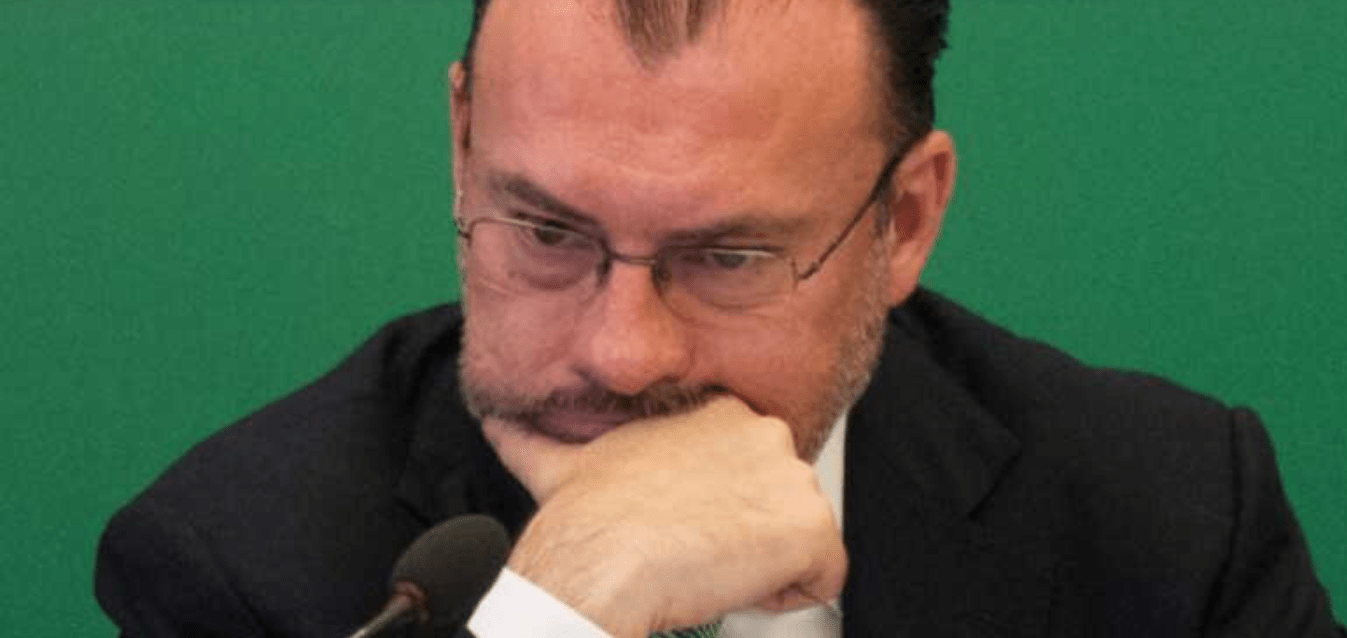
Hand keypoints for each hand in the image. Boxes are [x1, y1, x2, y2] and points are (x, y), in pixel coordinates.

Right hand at [482, 396, 846, 637]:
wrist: (599, 562)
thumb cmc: (587, 521)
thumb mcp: (563, 464)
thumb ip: (535, 440)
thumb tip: (499, 426)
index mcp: (718, 412)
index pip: (752, 468)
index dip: (722, 509)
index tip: (688, 530)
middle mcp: (764, 433)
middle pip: (782, 503)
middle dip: (747, 537)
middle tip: (695, 555)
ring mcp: (792, 478)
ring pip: (803, 540)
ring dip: (762, 568)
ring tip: (708, 572)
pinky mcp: (810, 528)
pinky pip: (824, 578)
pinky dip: (785, 598)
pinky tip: (733, 590)